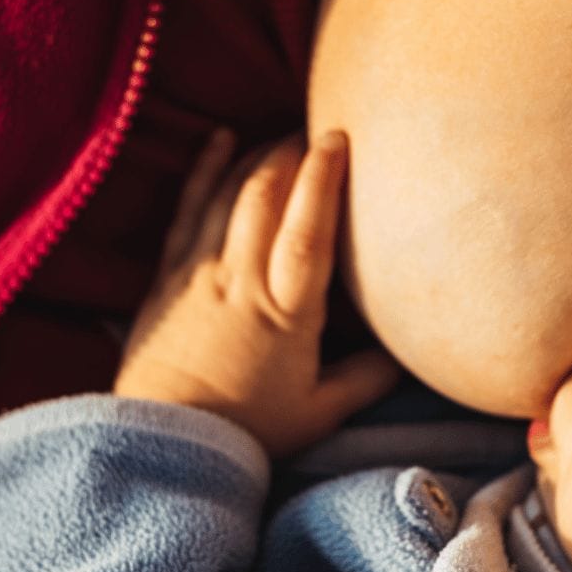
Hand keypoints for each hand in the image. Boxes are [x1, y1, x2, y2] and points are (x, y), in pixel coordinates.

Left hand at [113, 129, 401, 456]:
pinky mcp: (169, 275)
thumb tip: (405, 355)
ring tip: (283, 135)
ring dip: (257, 155)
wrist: (166, 441)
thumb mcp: (319, 413)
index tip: (338, 138)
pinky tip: (219, 139)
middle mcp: (241, 280)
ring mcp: (200, 272)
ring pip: (228, 194)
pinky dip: (204, 169)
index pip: (307, 231)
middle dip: (291, 152)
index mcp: (286, 312)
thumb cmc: (247, 430)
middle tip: (316, 130)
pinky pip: (187, 208)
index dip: (323, 180)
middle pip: (265, 196)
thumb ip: (366, 379)